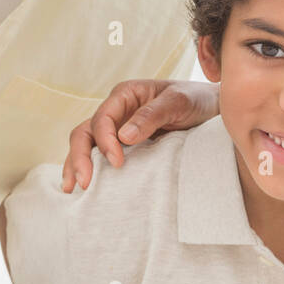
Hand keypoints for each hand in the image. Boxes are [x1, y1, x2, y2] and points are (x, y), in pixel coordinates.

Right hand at [61, 79, 218, 192]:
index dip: (105, 141)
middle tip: (83, 184)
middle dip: (79, 157)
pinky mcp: (124, 145)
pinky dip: (90, 168)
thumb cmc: (194, 99)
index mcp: (125, 94)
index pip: (102, 118)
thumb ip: (152, 115)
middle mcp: (116, 110)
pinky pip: (100, 155)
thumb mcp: (178, 102)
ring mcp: (118, 128)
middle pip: (85, 131)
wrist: (210, 108)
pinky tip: (85, 187)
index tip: (117, 162)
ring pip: (86, 144)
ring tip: (72, 190)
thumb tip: (123, 136)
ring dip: (76, 165)